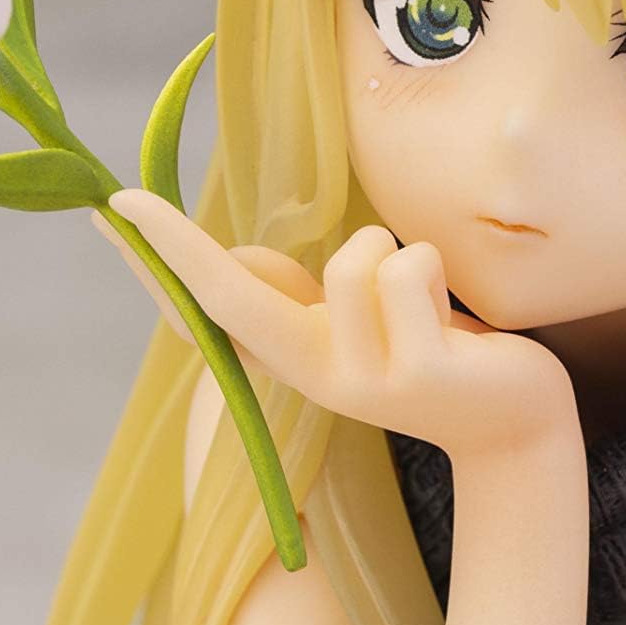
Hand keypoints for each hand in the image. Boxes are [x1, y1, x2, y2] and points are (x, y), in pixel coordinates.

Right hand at [101, 188, 579, 464]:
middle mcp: (315, 375)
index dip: (160, 258)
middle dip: (177, 245)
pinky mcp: (419, 373)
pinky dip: (432, 270)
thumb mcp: (360, 325)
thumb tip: (233, 260)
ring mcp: (363, 381)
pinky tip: (455, 320)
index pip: (213, 308)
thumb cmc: (436, 354)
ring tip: (424, 297)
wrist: (515, 424)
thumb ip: (302, 296)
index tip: (111, 204)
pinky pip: (408, 271)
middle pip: (232, 297)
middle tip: (122, 200)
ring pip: (352, 262)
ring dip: (395, 255)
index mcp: (298, 357)